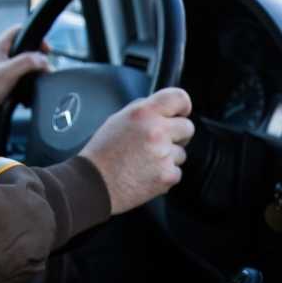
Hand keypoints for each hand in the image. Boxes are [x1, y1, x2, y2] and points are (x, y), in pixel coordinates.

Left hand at [0, 25, 50, 134]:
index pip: (19, 31)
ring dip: (33, 75)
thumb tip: (43, 60)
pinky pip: (21, 81)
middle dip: (37, 60)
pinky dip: (28, 87)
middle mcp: (0, 56)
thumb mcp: (6, 73)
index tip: (47, 51)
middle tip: (45, 70)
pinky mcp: (3, 83)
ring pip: (24, 67)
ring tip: (37, 83)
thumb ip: (26, 63)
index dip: (36, 38)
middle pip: (25, 50)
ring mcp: (2, 70)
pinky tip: (28, 95)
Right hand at [81, 88, 194, 213]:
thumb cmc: (102, 154)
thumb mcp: (118, 119)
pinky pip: (177, 172)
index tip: (182, 112)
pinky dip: (165, 174)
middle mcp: (156, 131)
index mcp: (144, 113)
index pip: (179, 98)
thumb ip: (145, 112)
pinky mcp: (167, 176)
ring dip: (169, 157)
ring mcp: (164, 155)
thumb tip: (164, 110)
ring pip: (182, 153)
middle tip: (159, 143)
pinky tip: (146, 174)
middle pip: (187, 128)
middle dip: (177, 135)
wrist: (94, 184)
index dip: (183, 106)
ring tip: (145, 161)